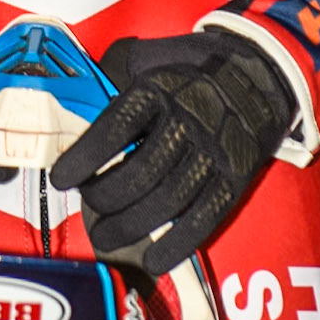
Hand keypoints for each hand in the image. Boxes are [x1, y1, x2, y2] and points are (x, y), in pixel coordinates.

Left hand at [50, 31, 296, 274]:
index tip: (60, 179)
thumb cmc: (189, 69)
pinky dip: (177, 245)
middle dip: (106, 198)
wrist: (258, 75)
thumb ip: (113, 74)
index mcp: (159, 90)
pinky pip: (205, 218)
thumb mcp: (149, 58)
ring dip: (131, 227)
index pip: (117, 126)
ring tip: (105, 238)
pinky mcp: (235, 180)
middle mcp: (188, 121)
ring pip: (169, 200)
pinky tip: (152, 261)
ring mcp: (214, 153)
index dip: (85, 156)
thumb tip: (76, 100)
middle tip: (89, 209)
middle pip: (142, 171)